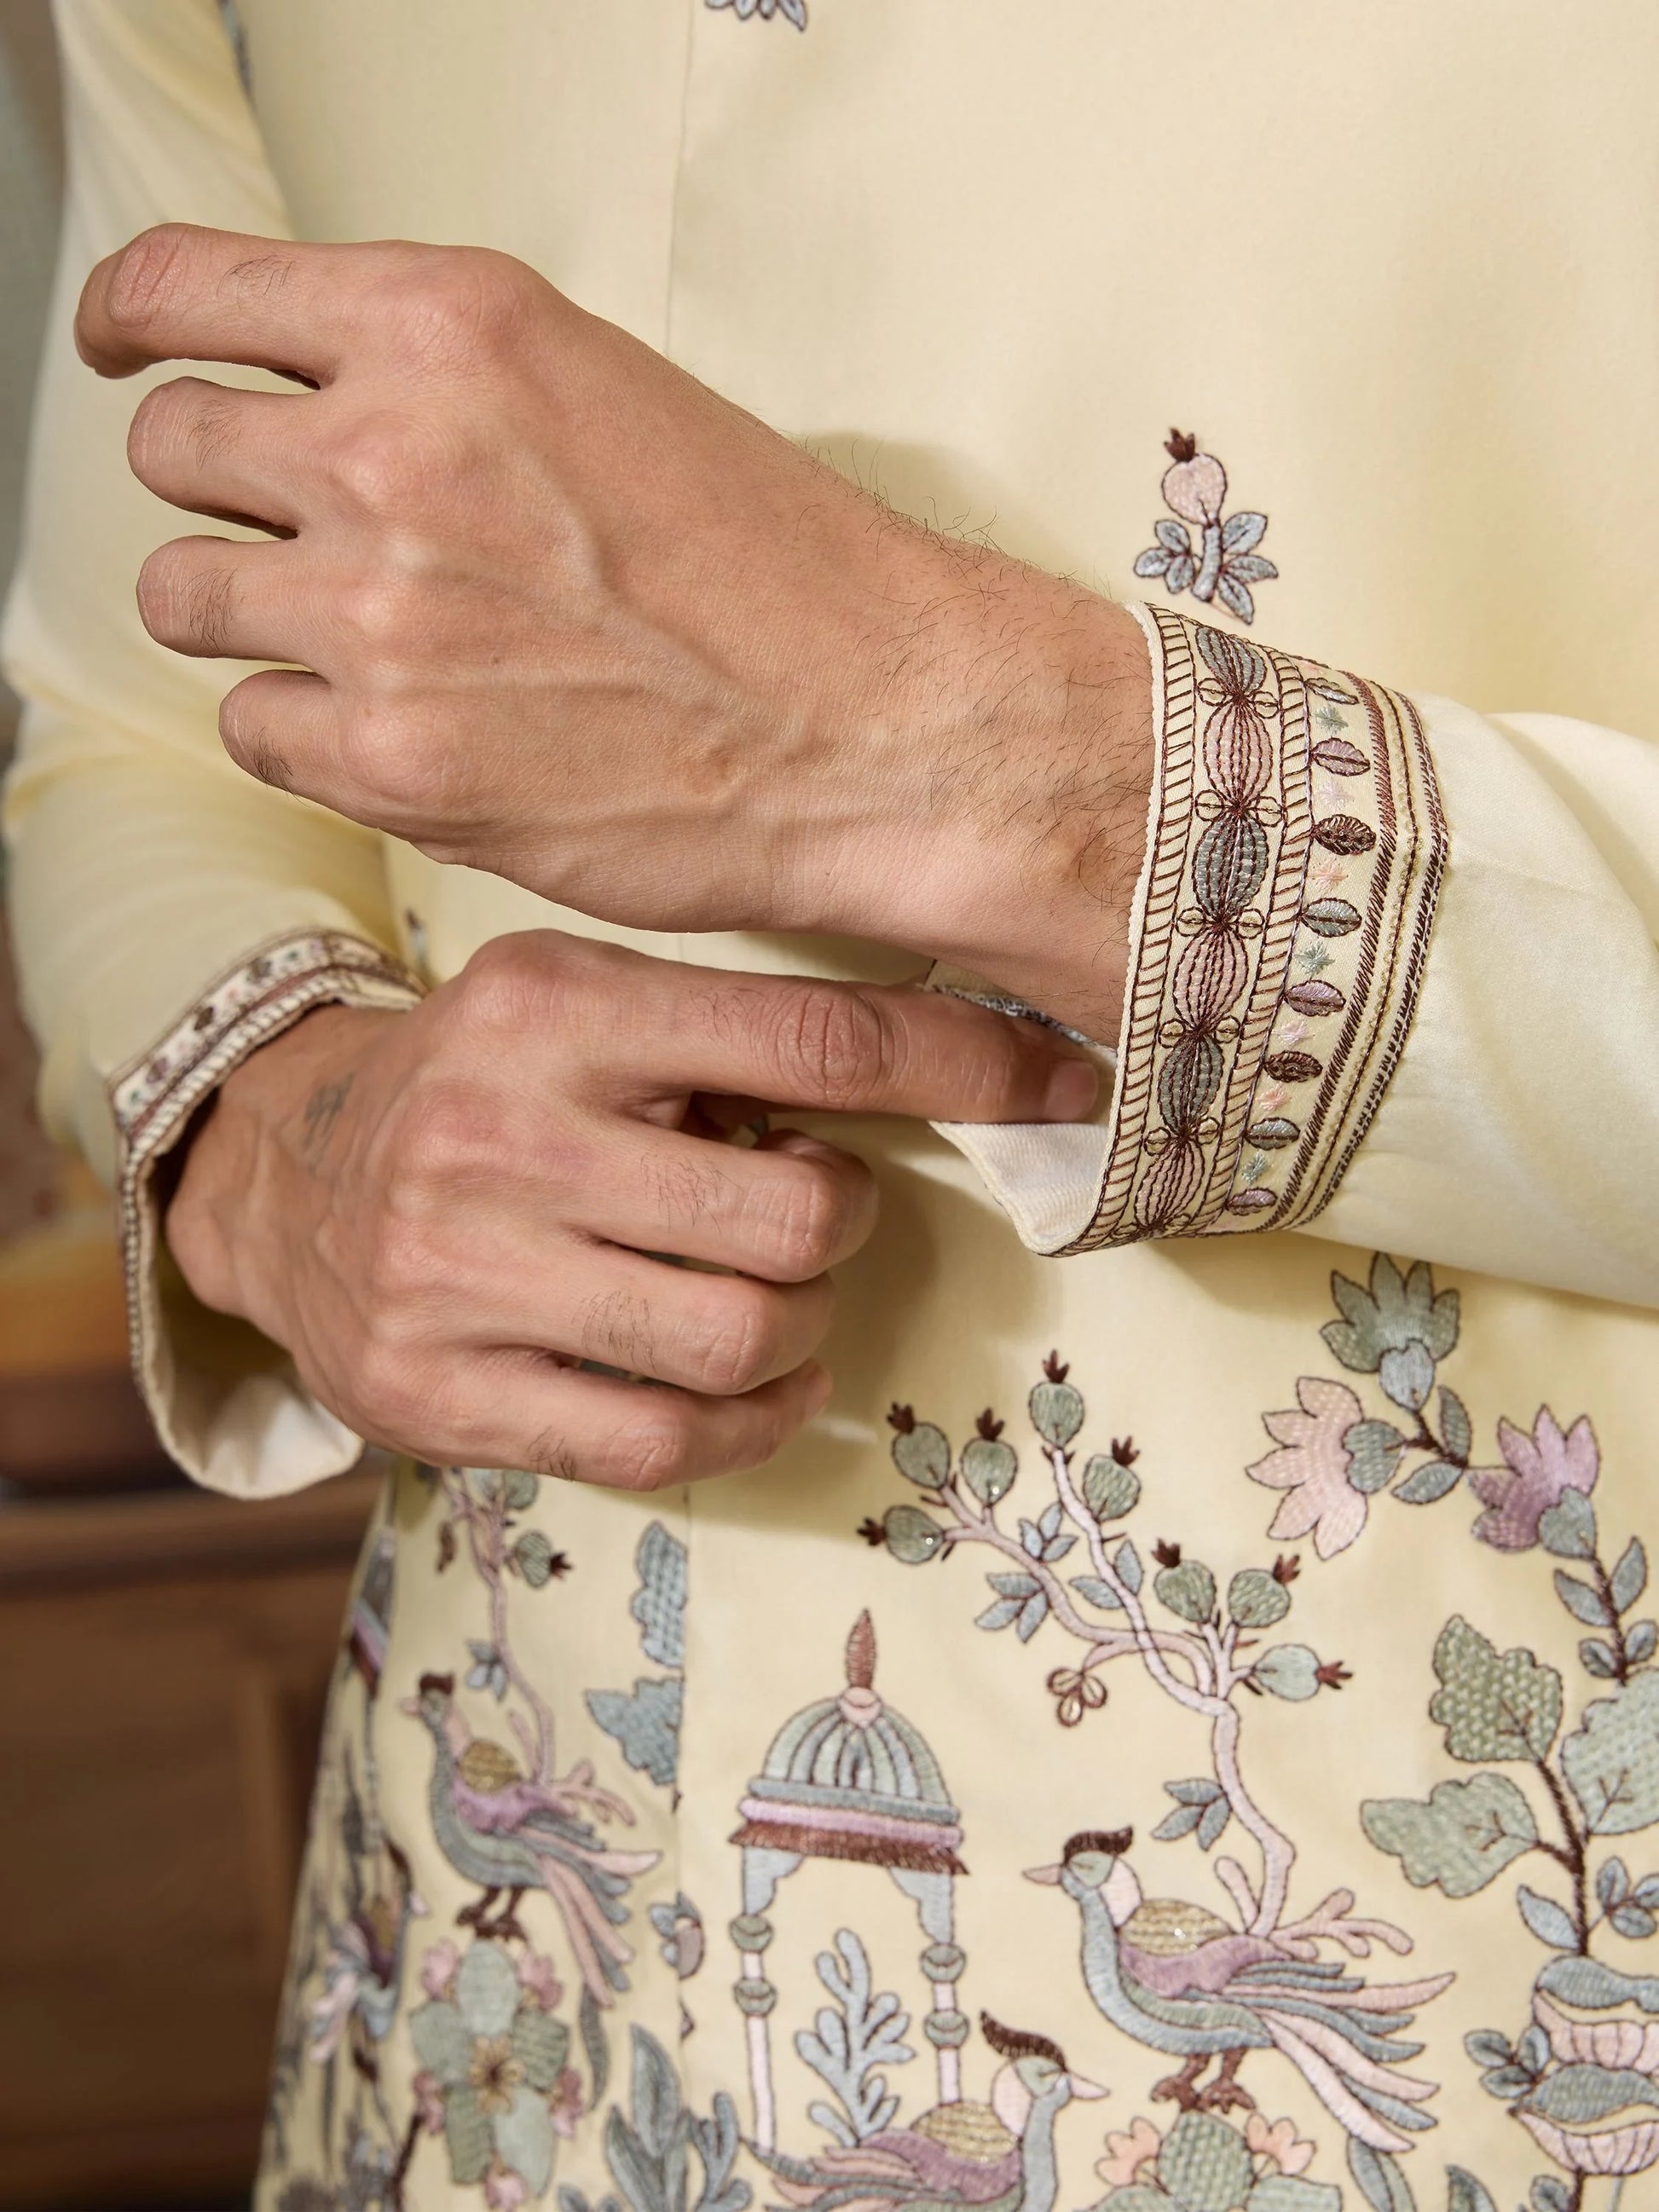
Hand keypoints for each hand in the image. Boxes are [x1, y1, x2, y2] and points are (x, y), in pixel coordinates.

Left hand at [79, 224, 1151, 1038]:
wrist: (874, 725)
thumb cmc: (776, 576)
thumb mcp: (605, 395)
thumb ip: (443, 384)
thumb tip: (317, 411)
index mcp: (450, 331)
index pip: (191, 290)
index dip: (137, 321)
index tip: (131, 347)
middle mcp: (393, 456)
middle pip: (172, 446)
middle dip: (221, 488)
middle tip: (295, 533)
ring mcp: (379, 614)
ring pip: (185, 595)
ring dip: (249, 615)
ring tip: (361, 645)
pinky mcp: (390, 759)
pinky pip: (252, 730)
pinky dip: (306, 734)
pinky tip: (402, 728)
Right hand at [166, 931, 1096, 1486]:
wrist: (284, 1181)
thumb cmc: (486, 1086)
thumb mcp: (585, 1005)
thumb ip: (734, 1035)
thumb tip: (966, 1061)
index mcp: (554, 1007)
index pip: (813, 1038)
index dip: (967, 1066)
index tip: (1067, 1084)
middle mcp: (497, 1135)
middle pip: (798, 1219)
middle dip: (845, 1224)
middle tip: (813, 1210)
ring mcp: (457, 1276)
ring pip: (743, 1339)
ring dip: (802, 1329)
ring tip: (770, 1294)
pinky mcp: (440, 1396)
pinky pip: (667, 1444)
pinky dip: (752, 1422)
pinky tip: (754, 1384)